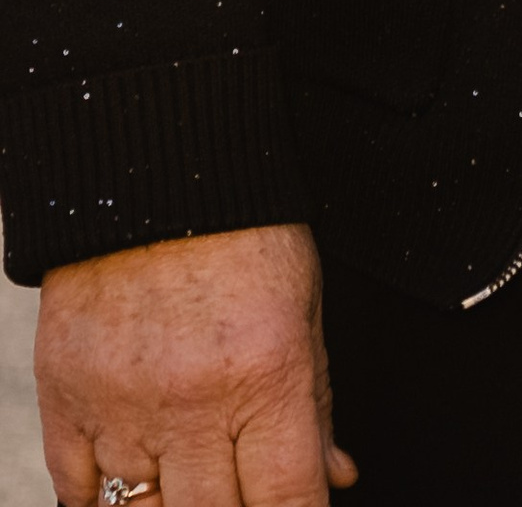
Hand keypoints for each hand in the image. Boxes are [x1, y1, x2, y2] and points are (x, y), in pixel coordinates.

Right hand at [37, 223, 355, 506]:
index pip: (288, 500)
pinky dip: (103, 504)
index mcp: (266, 372)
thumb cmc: (244, 232)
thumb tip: (335, 478)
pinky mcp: (65, 401)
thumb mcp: (305, 307)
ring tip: (192, 482)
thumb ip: (315, 403)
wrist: (155, 169)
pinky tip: (134, 485)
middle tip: (242, 489)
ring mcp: (122, 407)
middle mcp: (193, 401)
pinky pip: (77, 497)